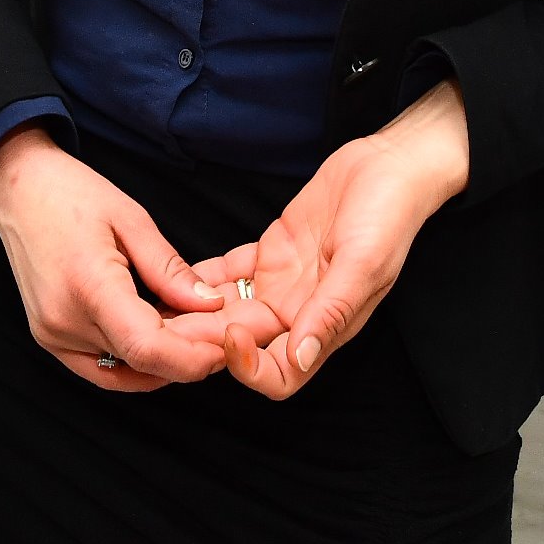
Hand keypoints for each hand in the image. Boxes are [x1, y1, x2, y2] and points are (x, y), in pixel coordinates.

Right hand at [0, 125, 227, 390]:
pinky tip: (154, 334)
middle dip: (187, 354)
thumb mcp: (131, 218)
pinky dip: (134, 360)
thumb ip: (170, 270)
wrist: (16, 187)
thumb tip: (211, 307)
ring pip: (125, 370)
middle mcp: (64, 321)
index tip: (225, 344)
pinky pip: (102, 368)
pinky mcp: (49, 338)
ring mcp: (52, 335)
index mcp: (87, 285)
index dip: (193, 357)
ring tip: (186, 326)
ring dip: (162, 358)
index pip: (148, 348)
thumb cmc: (70, 193)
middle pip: (141, 362)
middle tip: (216, 329)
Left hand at [189, 79, 471, 398]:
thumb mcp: (363, 264)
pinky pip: (230, 272)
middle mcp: (299, 312)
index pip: (281, 374)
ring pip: (230, 309)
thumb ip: (330, 313)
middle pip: (245, 342)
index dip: (250, 367)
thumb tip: (297, 359)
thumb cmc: (388, 217)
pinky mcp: (271, 252)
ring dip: (195, 311)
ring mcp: (282, 283)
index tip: (228, 335)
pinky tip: (170, 273)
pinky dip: (202, 276)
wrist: (388, 169)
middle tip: (166, 327)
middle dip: (205, 339)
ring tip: (155, 305)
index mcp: (325, 326)